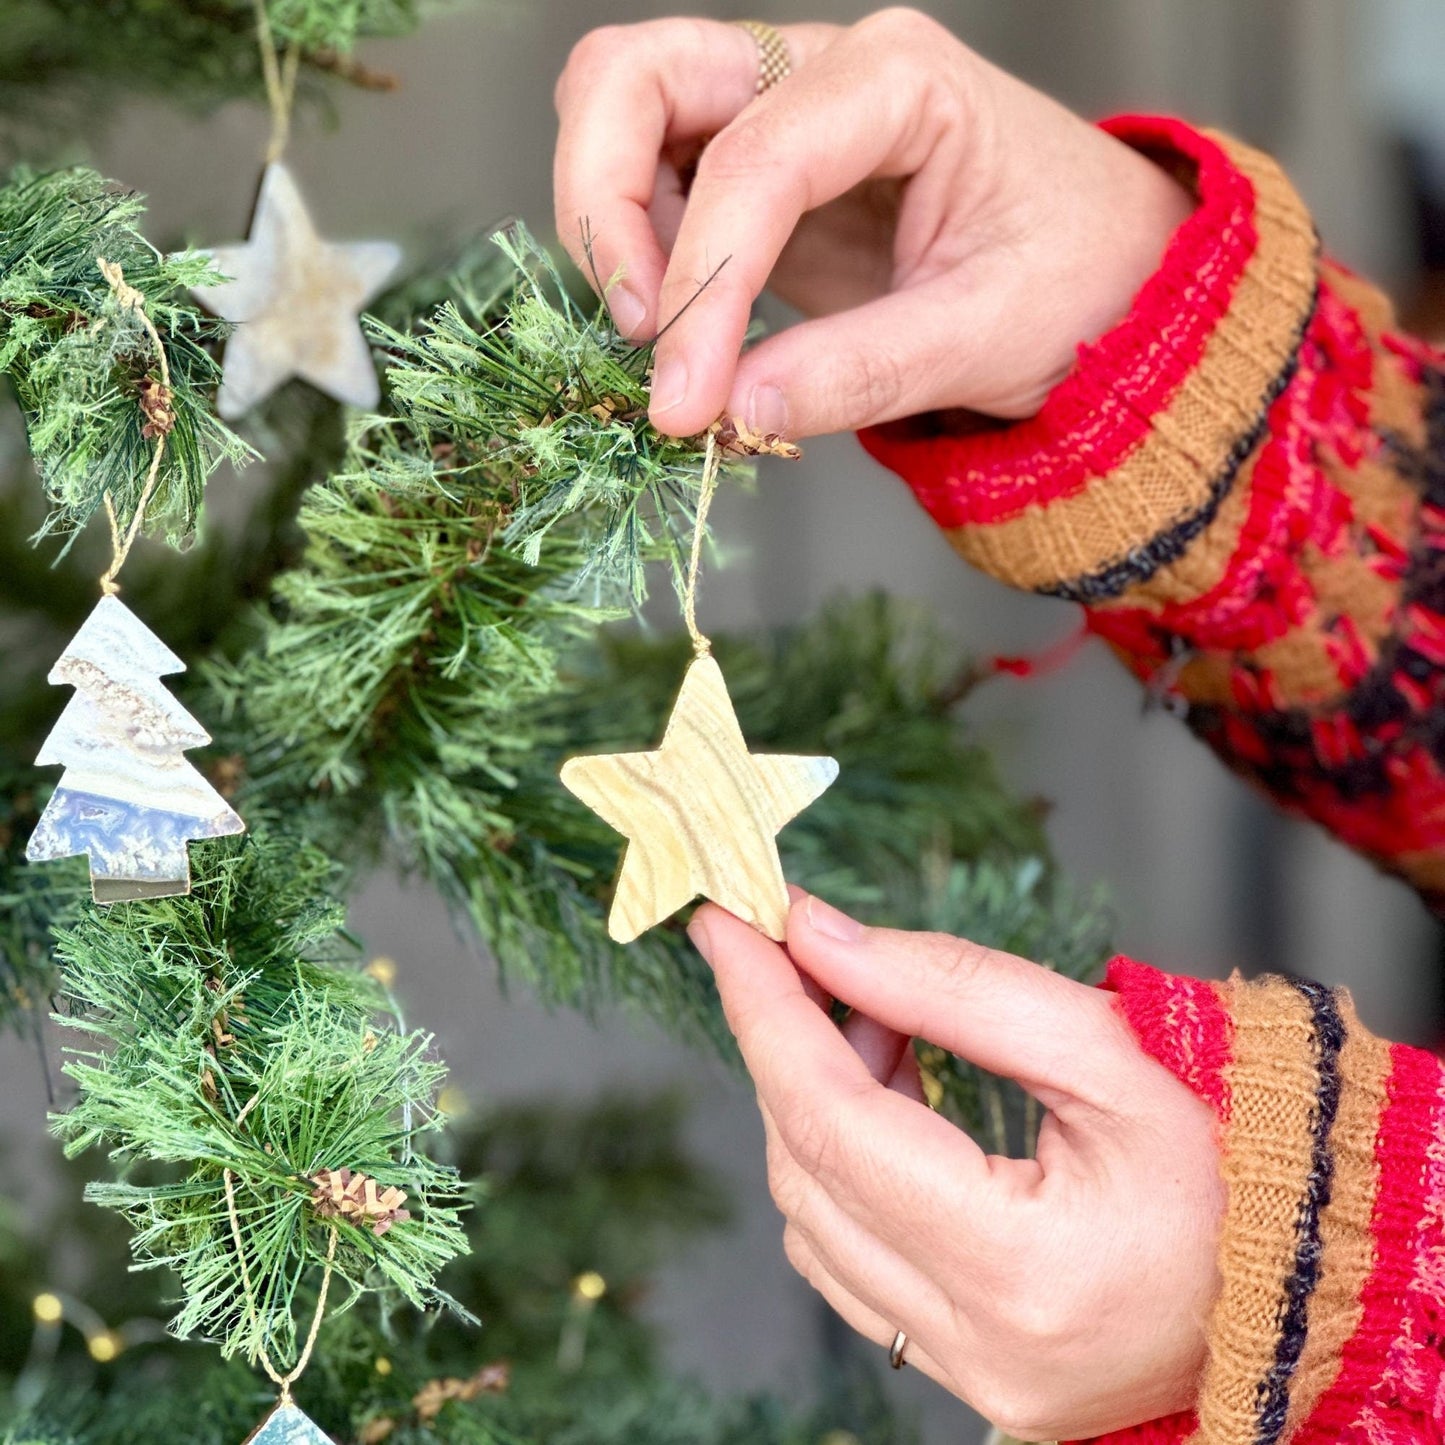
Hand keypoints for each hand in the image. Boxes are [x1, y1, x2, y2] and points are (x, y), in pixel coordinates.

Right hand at [553, 8, 1192, 439]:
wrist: (1110, 277)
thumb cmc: (1079, 279)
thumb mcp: (987, 336)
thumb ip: (859, 374)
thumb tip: (731, 412)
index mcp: (900, 79)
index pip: (755, 161)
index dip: (701, 284)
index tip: (682, 397)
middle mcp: (823, 69)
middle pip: (638, 74)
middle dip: (603, 203)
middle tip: (636, 331)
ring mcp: (781, 109)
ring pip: (623, 114)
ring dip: (609, 226)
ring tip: (661, 338)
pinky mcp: (758, 173)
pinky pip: (654, 185)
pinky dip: (639, 254)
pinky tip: (683, 327)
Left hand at [686, 893, 1223, 1440]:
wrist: (1314, 1268)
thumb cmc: (1237, 1153)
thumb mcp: (1103, 1044)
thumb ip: (949, 985)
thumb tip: (818, 934)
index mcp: (1022, 1266)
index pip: (832, 1119)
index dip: (763, 1008)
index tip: (722, 922)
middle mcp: (981, 1344)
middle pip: (808, 1169)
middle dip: (788, 1042)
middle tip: (810, 952)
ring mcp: (971, 1374)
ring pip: (814, 1218)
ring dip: (817, 1102)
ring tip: (881, 1020)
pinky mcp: (971, 1372)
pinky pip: (851, 1263)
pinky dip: (845, 1164)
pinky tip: (894, 1095)